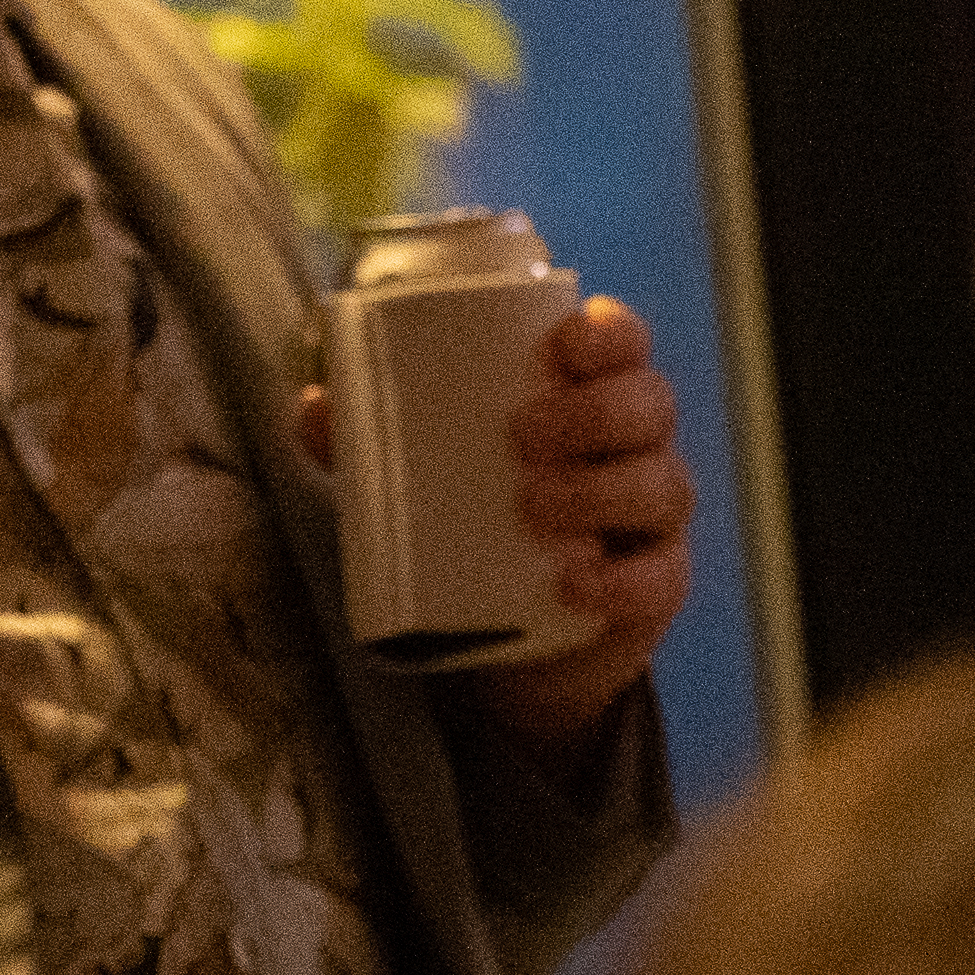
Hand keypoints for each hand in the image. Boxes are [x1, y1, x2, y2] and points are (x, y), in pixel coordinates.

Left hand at [292, 293, 692, 763]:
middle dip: (593, 412)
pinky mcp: (657, 587)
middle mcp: (634, 447)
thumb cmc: (475, 522)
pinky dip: (618, 579)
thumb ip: (367, 438)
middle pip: (650, 404)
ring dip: (600, 489)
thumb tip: (312, 404)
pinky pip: (658, 578)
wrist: (515, 642)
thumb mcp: (419, 476)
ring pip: (662, 484)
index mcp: (585, 396)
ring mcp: (652, 519)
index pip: (621, 343)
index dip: (608, 332)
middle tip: (521, 435)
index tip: (565, 343)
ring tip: (532, 507)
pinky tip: (573, 582)